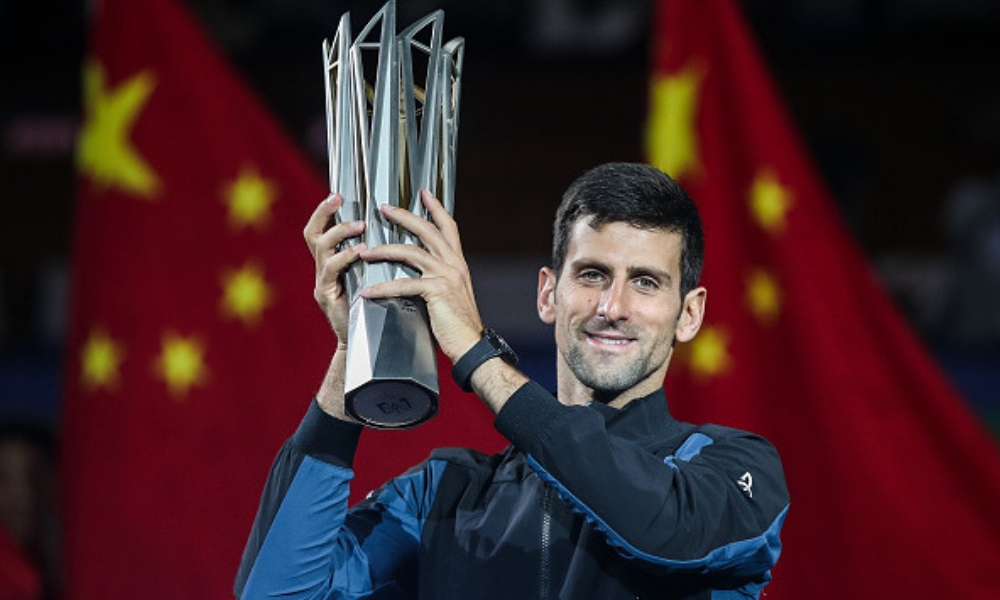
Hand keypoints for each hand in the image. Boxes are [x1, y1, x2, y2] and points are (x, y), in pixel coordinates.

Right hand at [303, 194, 365, 345]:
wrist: (369, 344)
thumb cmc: (378, 307)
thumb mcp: (377, 276)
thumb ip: (379, 255)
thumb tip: (401, 227)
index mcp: (335, 260)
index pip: (323, 227)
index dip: (327, 209)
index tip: (340, 192)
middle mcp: (324, 268)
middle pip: (312, 232)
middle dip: (323, 212)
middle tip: (339, 198)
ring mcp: (323, 282)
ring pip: (321, 248)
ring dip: (339, 233)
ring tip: (359, 226)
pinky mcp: (326, 296)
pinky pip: (330, 271)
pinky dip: (344, 258)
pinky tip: (359, 252)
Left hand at [358, 190, 482, 361]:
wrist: (471, 345)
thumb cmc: (458, 324)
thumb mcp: (451, 293)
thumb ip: (438, 278)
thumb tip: (418, 272)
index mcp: (459, 262)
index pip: (448, 227)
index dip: (436, 208)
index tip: (424, 193)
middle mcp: (454, 264)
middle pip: (427, 230)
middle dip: (404, 216)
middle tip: (383, 208)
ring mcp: (446, 276)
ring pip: (411, 252)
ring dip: (384, 250)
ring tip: (364, 251)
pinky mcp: (436, 292)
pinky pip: (403, 284)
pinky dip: (382, 288)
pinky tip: (367, 292)